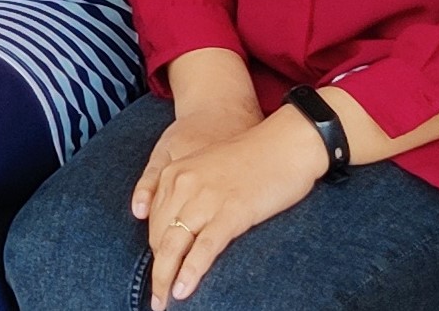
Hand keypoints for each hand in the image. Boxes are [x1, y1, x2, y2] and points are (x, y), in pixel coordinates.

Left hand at [138, 106, 328, 306]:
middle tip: (156, 297)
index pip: (154, 220)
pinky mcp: (231, 213)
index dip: (155, 249)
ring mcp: (206, 199)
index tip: (158, 270)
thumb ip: (190, 189)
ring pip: (174, 245)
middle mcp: (183, 184)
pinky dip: (190, 272)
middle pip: (159, 235)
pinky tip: (182, 290)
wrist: (285, 144)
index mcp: (175, 173)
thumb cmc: (252, 157)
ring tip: (162, 303)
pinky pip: (204, 249)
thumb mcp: (208, 167)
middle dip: (157, 269)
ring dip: (165, 278)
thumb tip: (183, 223)